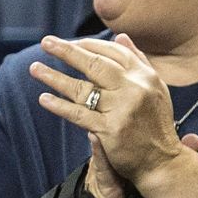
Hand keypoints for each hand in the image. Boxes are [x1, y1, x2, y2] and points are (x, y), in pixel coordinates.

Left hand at [32, 33, 184, 190]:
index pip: (112, 53)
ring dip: (54, 77)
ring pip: (83, 88)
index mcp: (145, 76)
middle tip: (46, 42)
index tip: (68, 43)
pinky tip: (44, 99)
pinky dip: (59, 106)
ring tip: (34, 68)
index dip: (88, 45)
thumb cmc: (155, 124)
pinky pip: (79, 114)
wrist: (163, 161)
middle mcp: (135, 88)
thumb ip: (138, 61)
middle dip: (67, 51)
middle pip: (95, 64)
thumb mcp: (154, 88)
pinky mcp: (111, 130)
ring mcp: (122, 109)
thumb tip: (120, 36)